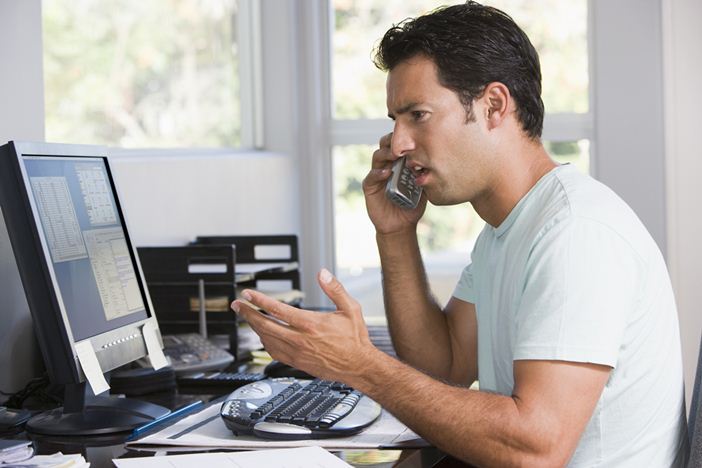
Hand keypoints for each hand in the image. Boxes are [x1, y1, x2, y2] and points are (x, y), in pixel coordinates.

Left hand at [231, 268, 377, 382]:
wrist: (359, 366)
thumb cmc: (355, 339)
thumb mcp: (350, 308)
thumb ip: (335, 289)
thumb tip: (323, 273)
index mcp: (311, 324)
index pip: (277, 310)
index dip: (259, 301)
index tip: (248, 294)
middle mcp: (301, 339)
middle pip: (265, 325)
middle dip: (248, 314)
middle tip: (237, 306)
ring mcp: (297, 353)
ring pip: (267, 340)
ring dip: (255, 328)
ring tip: (248, 318)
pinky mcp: (297, 363)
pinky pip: (274, 352)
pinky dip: (264, 342)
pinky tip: (263, 336)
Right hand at [363, 133, 426, 234]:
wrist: (401, 225)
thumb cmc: (413, 204)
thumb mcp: (422, 187)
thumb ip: (424, 173)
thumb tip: (435, 159)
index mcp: (399, 162)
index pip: (398, 144)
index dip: (403, 136)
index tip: (413, 133)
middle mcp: (387, 165)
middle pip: (385, 145)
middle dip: (392, 140)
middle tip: (402, 140)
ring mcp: (377, 175)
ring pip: (377, 157)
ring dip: (386, 154)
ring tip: (396, 155)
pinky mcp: (370, 187)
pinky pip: (371, 176)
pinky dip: (378, 173)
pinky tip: (387, 173)